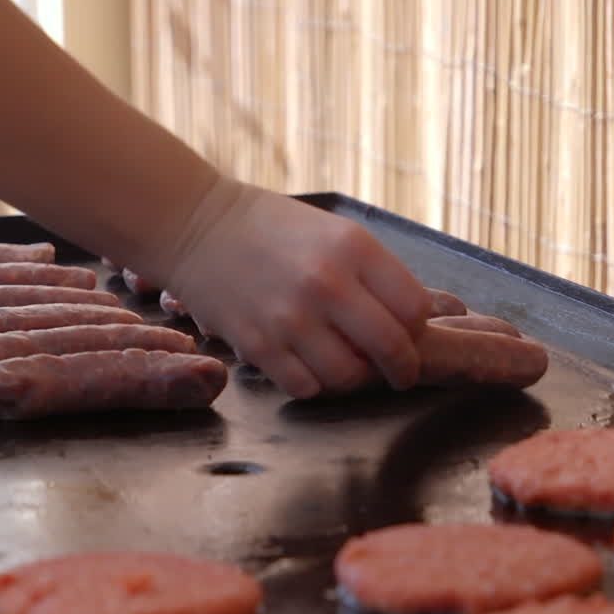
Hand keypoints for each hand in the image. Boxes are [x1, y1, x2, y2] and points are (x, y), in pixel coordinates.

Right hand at [164, 179, 431, 398]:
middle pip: (392, 349)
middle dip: (402, 369)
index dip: (417, 329)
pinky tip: (304, 365)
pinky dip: (311, 383)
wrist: (196, 226)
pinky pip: (304, 387)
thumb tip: (407, 325)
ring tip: (343, 365)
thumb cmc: (268, 229)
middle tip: (399, 374)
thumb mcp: (332, 231)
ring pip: (348, 377)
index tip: (408, 335)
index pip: (416, 310)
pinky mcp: (257, 345)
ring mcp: (290, 318)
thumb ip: (371, 273)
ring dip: (351, 378)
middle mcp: (327, 283)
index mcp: (353, 248)